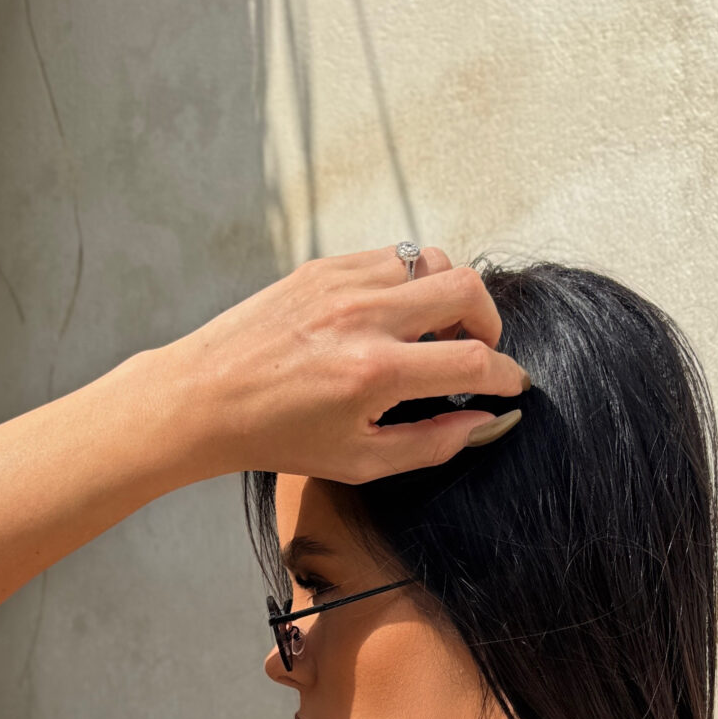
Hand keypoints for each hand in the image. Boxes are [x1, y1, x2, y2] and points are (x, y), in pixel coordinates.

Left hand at [170, 244, 529, 483]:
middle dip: (489, 323)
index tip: (511, 385)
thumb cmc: (278, 438)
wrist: (206, 397)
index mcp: (375, 373)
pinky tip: (394, 317)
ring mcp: (342, 283)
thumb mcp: (360, 461)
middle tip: (478, 351)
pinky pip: (392, 257)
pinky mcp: (323, 266)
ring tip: (433, 333)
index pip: (472, 361)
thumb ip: (432, 444)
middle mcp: (363, 317)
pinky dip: (410, 282)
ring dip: (449, 295)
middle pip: (466, 290)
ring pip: (433, 261)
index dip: (505, 375)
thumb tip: (485, 422)